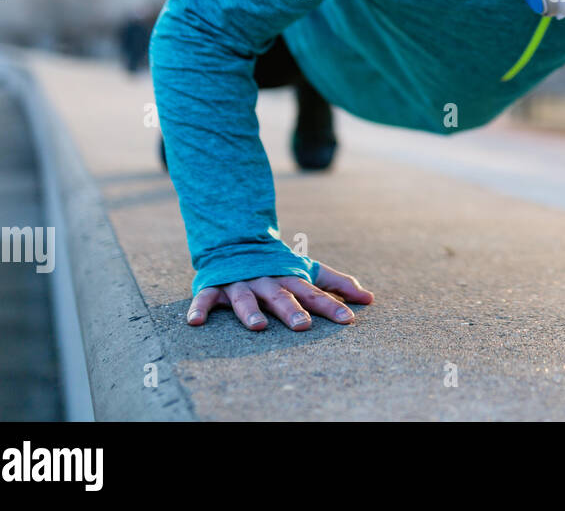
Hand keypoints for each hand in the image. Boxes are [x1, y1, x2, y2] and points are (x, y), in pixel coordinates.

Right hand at [186, 263, 373, 330]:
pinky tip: (195, 322)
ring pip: (245, 298)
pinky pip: (206, 297)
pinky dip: (200, 308)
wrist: (237, 238)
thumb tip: (369, 299)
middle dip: (292, 310)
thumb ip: (336, 284)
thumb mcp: (308, 269)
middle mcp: (266, 280)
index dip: (331, 305)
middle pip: (281, 296)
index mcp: (289, 277)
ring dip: (251, 312)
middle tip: (303, 326)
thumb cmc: (278, 263)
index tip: (348, 320)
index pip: (314, 292)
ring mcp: (240, 282)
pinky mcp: (215, 285)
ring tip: (259, 326)